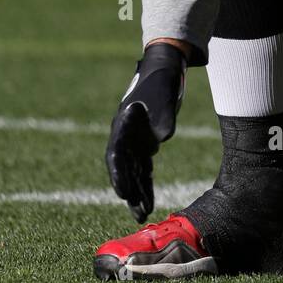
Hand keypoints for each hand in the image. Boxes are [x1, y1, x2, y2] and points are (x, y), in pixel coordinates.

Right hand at [105, 43, 185, 221]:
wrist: (165, 67)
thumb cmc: (162, 80)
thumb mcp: (164, 95)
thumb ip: (163, 116)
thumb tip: (163, 138)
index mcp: (124, 122)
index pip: (117, 153)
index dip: (119, 174)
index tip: (122, 193)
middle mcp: (125, 134)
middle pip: (123, 168)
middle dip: (129, 191)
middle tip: (137, 212)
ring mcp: (134, 139)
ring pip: (133, 171)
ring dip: (137, 192)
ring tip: (143, 215)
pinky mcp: (145, 142)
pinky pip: (143, 168)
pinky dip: (146, 184)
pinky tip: (149, 201)